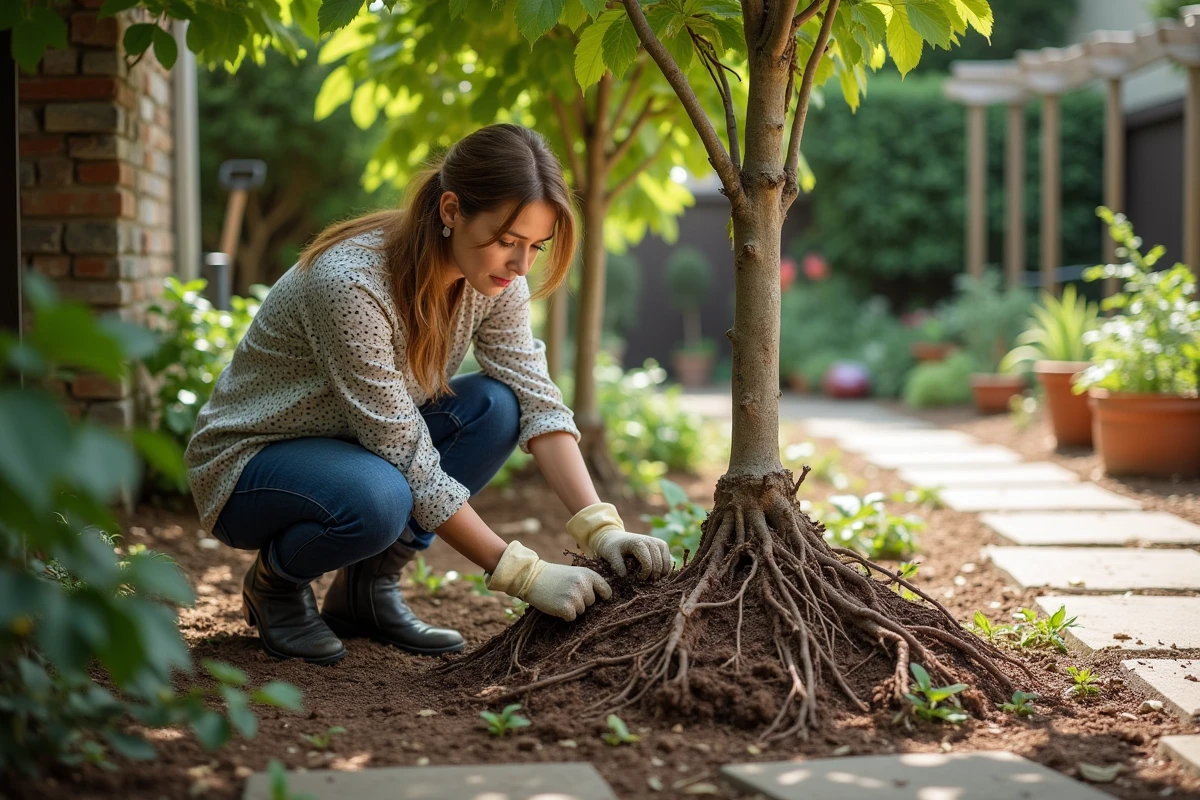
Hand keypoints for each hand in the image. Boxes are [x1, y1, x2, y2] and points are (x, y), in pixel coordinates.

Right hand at [486, 541, 610, 620]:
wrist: (531, 577)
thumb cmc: (554, 576)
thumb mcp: (574, 573)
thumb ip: (588, 582)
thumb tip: (604, 599)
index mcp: (588, 574)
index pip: (606, 591)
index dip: (602, 596)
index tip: (598, 598)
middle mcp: (584, 585)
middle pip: (591, 603)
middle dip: (581, 601)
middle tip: (566, 592)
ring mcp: (575, 597)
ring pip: (581, 611)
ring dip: (572, 607)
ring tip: (559, 596)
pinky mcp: (566, 608)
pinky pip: (572, 617)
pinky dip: (564, 614)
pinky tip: (555, 604)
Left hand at [567, 502, 672, 579]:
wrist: (615, 537)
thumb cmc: (612, 547)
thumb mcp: (610, 554)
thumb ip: (616, 565)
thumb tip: (624, 576)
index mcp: (638, 543)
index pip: (648, 563)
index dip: (644, 575)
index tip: (638, 580)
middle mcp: (651, 541)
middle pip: (658, 564)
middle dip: (653, 576)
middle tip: (645, 582)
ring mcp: (658, 542)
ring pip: (666, 562)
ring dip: (660, 573)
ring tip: (651, 579)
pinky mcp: (662, 545)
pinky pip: (668, 559)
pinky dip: (665, 569)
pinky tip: (657, 575)